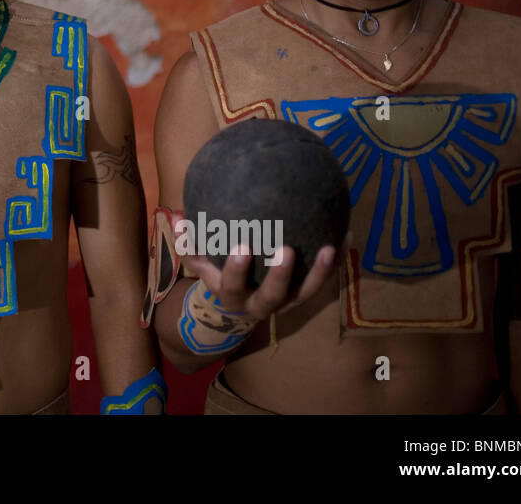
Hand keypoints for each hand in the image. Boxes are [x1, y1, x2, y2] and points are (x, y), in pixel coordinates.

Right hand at [175, 213, 340, 322]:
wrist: (238, 305)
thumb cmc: (217, 273)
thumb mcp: (200, 262)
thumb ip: (188, 241)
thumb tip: (176, 214)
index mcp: (231, 294)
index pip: (232, 285)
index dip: (237, 269)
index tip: (243, 247)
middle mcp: (259, 303)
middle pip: (272, 296)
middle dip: (280, 276)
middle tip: (287, 249)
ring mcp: (284, 302)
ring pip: (303, 294)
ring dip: (317, 274)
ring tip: (328, 248)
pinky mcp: (301, 296)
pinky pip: (320, 281)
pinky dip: (332, 264)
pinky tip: (344, 237)